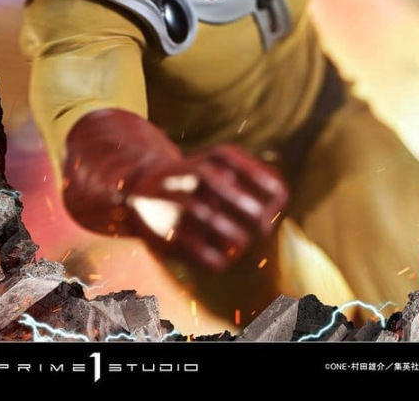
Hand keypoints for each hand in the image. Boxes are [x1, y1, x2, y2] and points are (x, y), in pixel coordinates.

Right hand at [62, 109, 287, 272]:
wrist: (138, 183)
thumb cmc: (194, 176)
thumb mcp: (221, 161)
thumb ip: (259, 175)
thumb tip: (280, 201)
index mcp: (222, 156)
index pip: (274, 188)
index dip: (279, 205)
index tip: (272, 211)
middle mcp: (204, 176)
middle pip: (259, 217)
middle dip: (262, 227)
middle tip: (254, 228)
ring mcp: (186, 205)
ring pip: (239, 241)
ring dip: (240, 244)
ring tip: (232, 240)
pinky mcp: (171, 236)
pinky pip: (215, 262)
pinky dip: (220, 261)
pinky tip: (213, 251)